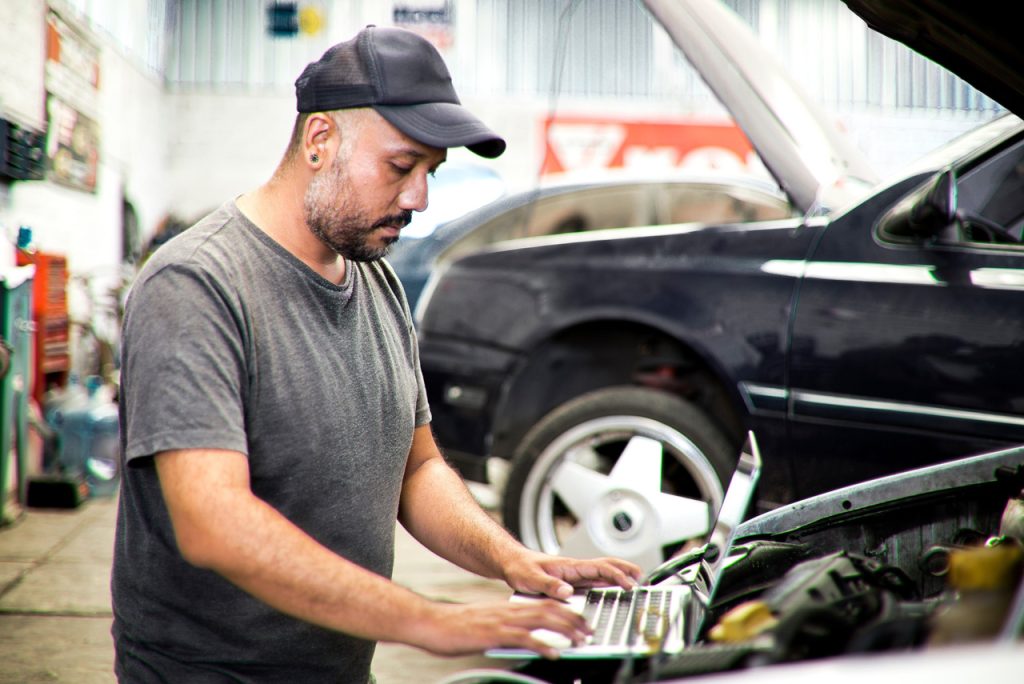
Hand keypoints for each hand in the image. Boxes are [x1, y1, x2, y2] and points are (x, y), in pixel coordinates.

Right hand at [413, 599, 590, 658]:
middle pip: (549, 609)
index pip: (544, 604)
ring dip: (565, 629)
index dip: (566, 611)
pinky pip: (523, 638)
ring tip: (581, 640)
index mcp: (508, 608)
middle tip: (590, 631)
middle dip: (573, 620)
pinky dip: (542, 644)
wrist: (431, 623)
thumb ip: (507, 630)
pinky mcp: (494, 633)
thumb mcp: (487, 626)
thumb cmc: (456, 627)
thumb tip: (526, 641)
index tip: (582, 620)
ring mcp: (502, 621)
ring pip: (541, 619)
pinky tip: (554, 653)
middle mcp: (509, 611)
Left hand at [502, 548, 641, 599]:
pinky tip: (612, 589)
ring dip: (620, 576)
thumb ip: (549, 585)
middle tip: (642, 578)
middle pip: (607, 566)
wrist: (510, 563)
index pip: (599, 568)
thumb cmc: (519, 567)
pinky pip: (594, 580)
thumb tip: (566, 592)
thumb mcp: (530, 578)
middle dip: (626, 570)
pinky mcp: (570, 581)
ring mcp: (574, 575)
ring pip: (602, 573)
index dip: (617, 575)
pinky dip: (608, 583)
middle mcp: (575, 569)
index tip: (629, 584)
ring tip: (634, 583)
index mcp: (569, 566)